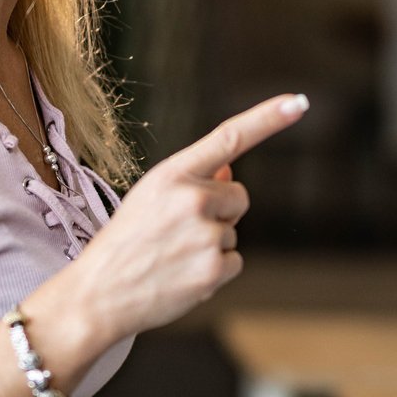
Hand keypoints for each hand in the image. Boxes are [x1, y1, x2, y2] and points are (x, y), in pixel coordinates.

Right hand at [58, 95, 306, 341]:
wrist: (99, 294)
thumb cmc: (125, 243)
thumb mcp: (150, 198)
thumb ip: (192, 182)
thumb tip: (230, 171)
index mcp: (172, 174)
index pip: (228, 138)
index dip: (267, 118)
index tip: (297, 102)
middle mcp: (192, 199)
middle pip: (239, 197)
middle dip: (221, 212)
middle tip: (179, 232)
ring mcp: (205, 235)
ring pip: (233, 233)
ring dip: (212, 245)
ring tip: (172, 256)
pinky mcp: (213, 269)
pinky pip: (235, 262)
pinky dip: (215, 271)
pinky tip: (183, 275)